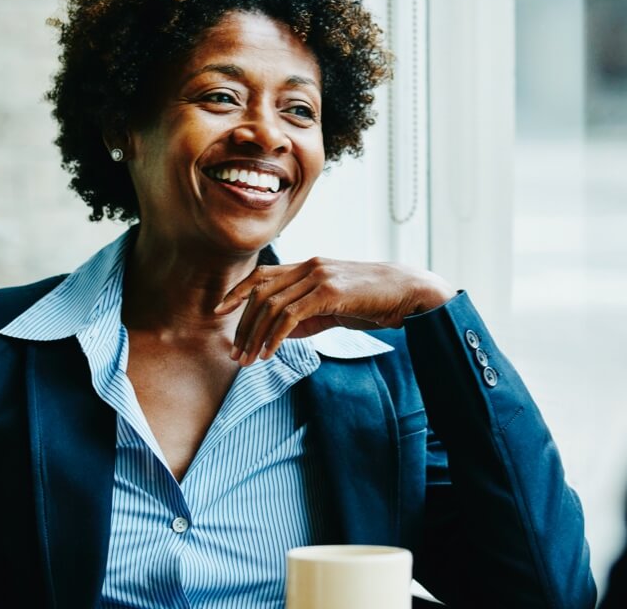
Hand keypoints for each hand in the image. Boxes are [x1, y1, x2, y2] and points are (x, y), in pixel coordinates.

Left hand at [215, 258, 454, 365]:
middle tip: (235, 352)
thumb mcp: (332, 308)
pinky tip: (269, 354)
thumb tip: (277, 335)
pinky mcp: (329, 292)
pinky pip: (290, 316)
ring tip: (248, 360)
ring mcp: (318, 277)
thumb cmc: (372, 302)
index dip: (236, 293)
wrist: (408, 293)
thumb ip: (305, 317)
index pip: (261, 276)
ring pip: (271, 305)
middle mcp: (308, 266)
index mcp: (307, 266)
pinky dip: (274, 337)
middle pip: (260, 293)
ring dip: (255, 336)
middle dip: (242, 325)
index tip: (219, 311)